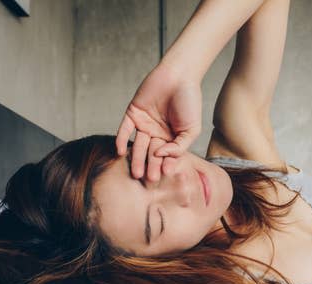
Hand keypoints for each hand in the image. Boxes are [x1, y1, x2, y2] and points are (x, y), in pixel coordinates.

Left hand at [115, 62, 201, 180]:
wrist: (179, 76)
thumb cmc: (189, 101)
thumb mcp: (191, 129)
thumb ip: (179, 146)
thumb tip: (162, 156)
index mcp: (172, 137)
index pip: (166, 156)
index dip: (165, 165)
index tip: (164, 175)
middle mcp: (157, 132)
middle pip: (151, 153)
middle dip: (150, 166)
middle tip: (148, 179)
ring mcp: (144, 123)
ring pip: (138, 144)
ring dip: (136, 158)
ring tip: (136, 173)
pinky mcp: (133, 113)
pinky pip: (124, 129)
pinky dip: (121, 140)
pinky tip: (120, 152)